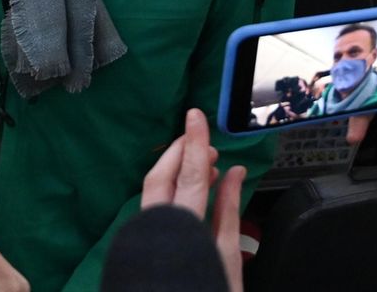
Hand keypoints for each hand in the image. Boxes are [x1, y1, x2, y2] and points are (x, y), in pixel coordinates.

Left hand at [140, 108, 244, 291]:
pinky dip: (175, 191)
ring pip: (156, 190)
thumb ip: (227, 212)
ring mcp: (147, 236)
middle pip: (162, 176)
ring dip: (178, 170)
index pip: (186, 176)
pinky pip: (157, 206)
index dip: (193, 143)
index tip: (196, 116)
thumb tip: (232, 174)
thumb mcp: (227, 259)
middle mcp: (157, 229)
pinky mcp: (144, 243)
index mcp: (181, 230)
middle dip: (181, 151)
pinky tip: (194, 190)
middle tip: (203, 137)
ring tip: (206, 163)